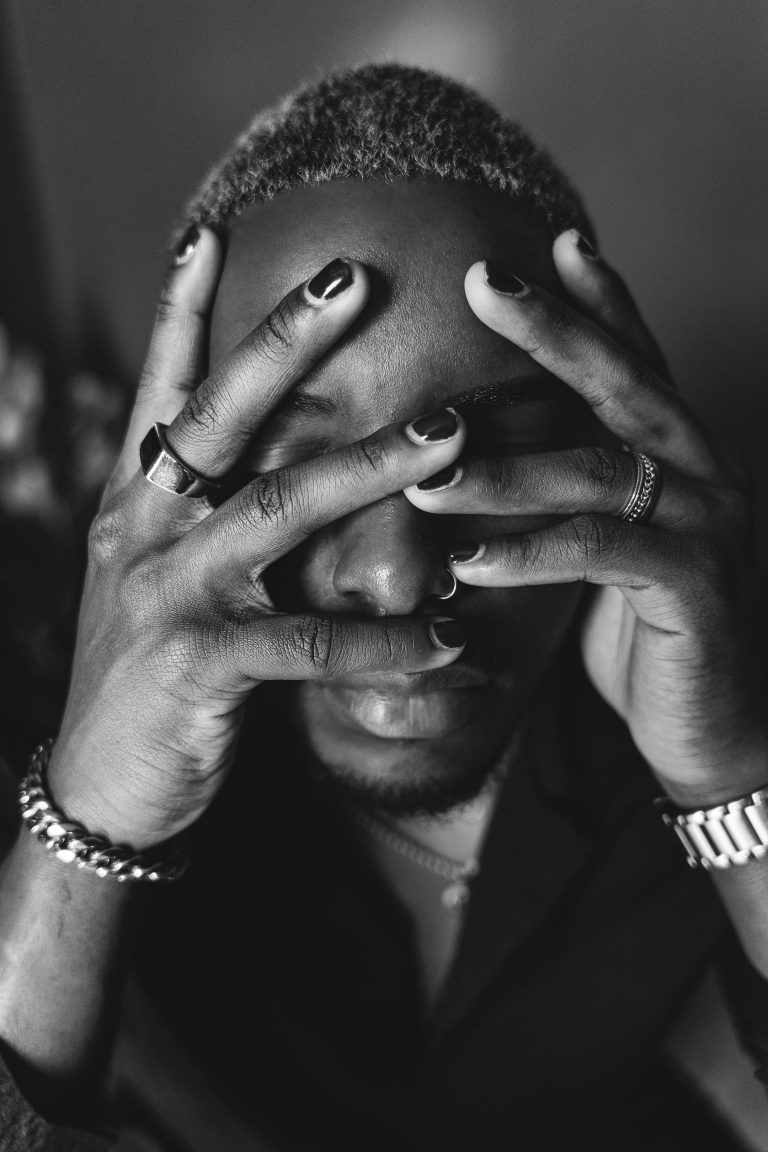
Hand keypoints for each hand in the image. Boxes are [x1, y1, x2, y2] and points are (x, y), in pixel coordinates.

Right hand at [49, 232, 466, 848]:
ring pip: (279, 511)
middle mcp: (144, 532)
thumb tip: (281, 472)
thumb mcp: (162, 583)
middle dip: (285, 341)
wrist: (106, 790)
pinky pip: (309, 642)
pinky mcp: (198, 664)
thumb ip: (209, 524)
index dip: (179, 312)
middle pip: (219, 416)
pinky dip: (384, 640)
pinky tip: (446, 638)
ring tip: (450, 438)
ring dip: (370, 468)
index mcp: (137, 505)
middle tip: (356, 278)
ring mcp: (167, 594)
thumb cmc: (150, 679)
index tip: (210, 231)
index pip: (160, 392)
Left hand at [405, 229, 767, 805]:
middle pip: (624, 382)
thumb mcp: (603, 550)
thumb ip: (569, 497)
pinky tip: (468, 562)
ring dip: (505, 468)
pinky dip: (530, 554)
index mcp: (680, 453)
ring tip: (424, 471)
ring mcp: (709, 524)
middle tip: (482, 282)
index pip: (637, 360)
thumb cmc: (644, 632)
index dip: (599, 300)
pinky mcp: (697, 587)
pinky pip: (602, 553)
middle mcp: (704, 470)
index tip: (549, 243)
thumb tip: (480, 459)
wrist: (713, 728)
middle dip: (553, 328)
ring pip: (600, 471)